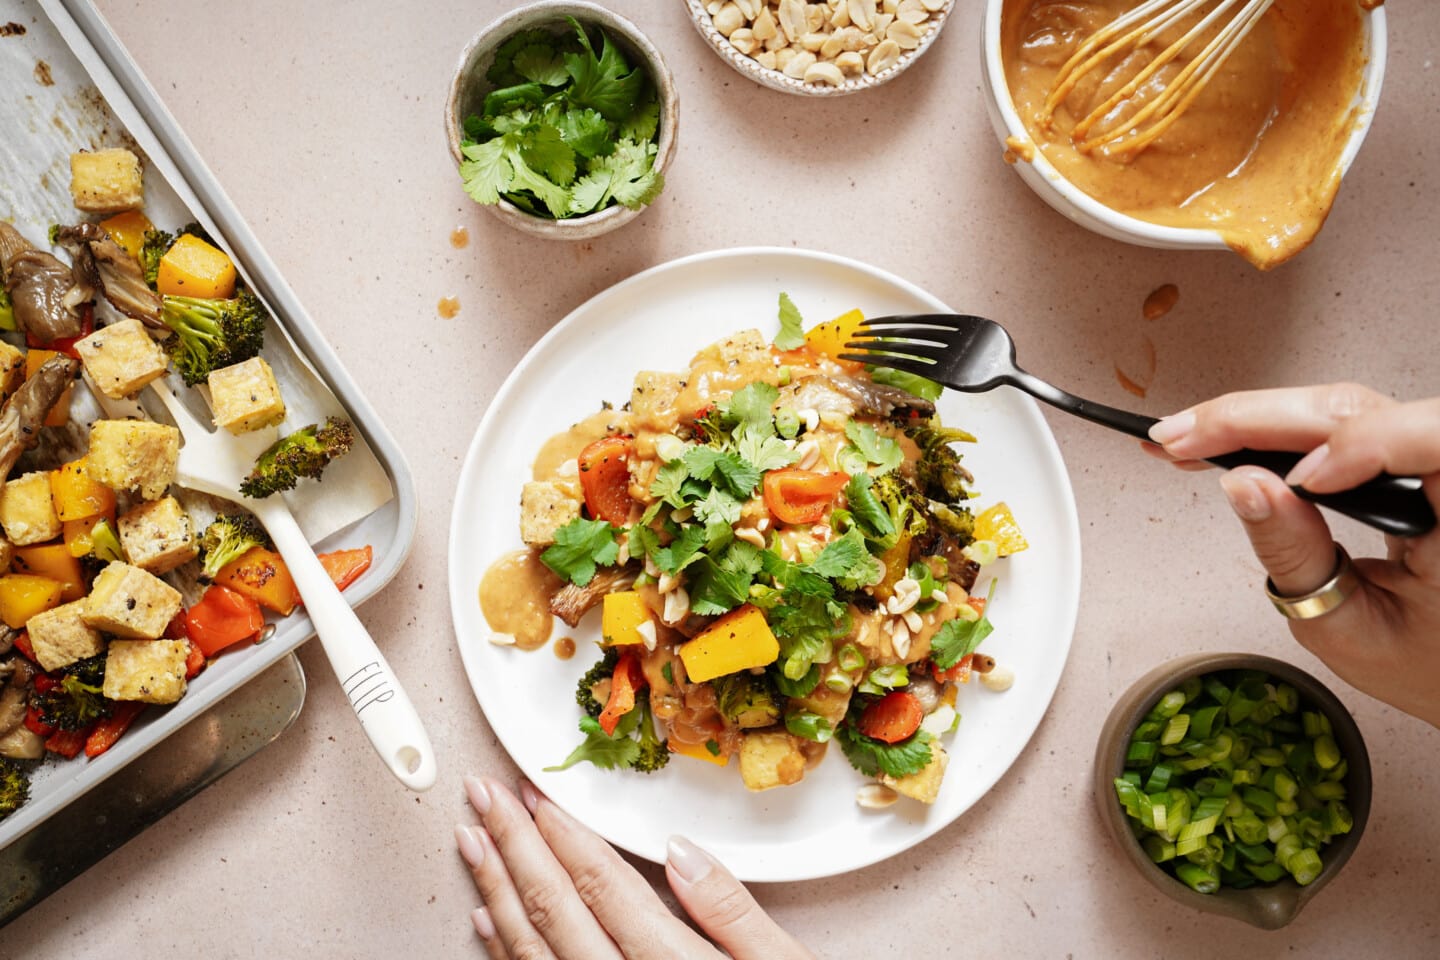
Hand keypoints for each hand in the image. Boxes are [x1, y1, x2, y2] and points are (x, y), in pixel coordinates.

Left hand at [455, 775, 817, 959]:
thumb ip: (730, 912)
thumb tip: (680, 850)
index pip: (601, 886)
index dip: (561, 834)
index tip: (533, 795)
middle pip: (553, 909)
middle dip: (513, 845)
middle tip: (484, 797)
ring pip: (528, 950)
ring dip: (496, 890)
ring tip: (473, 842)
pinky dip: (503, 950)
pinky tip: (486, 920)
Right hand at [1147, 383, 1439, 727]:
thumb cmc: (1420, 662)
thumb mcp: (1349, 630)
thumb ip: (1298, 558)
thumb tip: (1246, 486)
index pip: (1426, 439)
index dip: (1359, 446)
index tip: (1298, 483)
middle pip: (1356, 410)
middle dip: (1257, 418)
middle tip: (1178, 441)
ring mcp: (1420, 461)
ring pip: (1338, 406)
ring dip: (1253, 418)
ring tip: (1187, 441)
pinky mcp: (1394, 459)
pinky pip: (1334, 423)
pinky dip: (1271, 429)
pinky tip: (1225, 439)